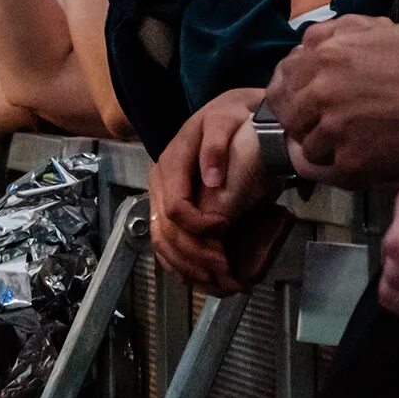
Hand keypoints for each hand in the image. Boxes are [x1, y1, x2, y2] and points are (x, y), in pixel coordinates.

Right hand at [148, 88, 266, 290]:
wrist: (237, 117)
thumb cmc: (234, 118)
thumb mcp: (226, 118)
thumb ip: (216, 144)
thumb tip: (209, 179)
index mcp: (171, 163)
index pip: (175, 207)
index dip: (198, 226)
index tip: (226, 227)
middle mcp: (161, 184)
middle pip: (166, 231)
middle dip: (195, 255)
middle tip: (226, 269)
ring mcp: (163, 199)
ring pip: (163, 244)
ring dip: (189, 267)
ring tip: (218, 280)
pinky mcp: (172, 212)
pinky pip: (168, 246)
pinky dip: (183, 266)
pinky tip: (204, 278)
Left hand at [265, 18, 398, 182]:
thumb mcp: (386, 30)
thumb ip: (342, 32)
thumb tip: (312, 39)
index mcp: (328, 52)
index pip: (285, 73)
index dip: (294, 87)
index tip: (304, 98)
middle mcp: (321, 88)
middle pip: (288, 110)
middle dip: (303, 117)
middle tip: (327, 125)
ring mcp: (332, 127)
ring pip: (304, 144)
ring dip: (322, 145)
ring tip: (353, 143)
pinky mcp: (347, 163)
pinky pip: (322, 170)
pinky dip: (334, 168)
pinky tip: (354, 161)